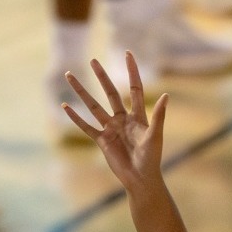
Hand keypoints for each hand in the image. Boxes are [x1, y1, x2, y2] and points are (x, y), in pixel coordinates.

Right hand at [62, 55, 167, 190]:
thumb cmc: (152, 158)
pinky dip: (76, 117)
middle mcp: (122, 118)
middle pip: (110, 92)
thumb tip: (166, 95)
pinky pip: (86, 126)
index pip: (134, 88)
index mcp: (138, 115)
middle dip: (101, 77)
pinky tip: (65, 106)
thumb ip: (158, 116)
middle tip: (93, 60)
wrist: (141, 178)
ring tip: (71, 77)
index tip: (128, 53)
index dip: (132, 71)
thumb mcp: (155, 135)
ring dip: (82, 92)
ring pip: (93, 106)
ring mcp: (110, 129)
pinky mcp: (102, 141)